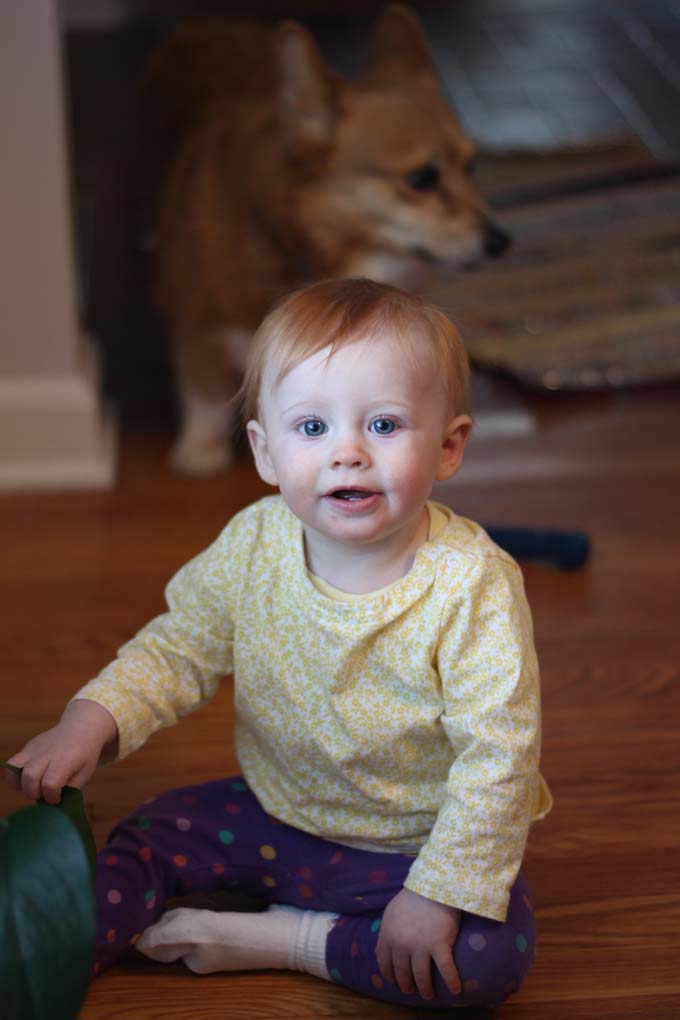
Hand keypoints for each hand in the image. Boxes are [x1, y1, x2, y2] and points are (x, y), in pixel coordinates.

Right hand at [3, 699, 118, 803]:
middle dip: (33, 793)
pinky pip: (12, 763)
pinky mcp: (27, 748)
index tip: (57, 798)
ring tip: (32, 788)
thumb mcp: (85, 774)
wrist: (80, 727)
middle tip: (43, 795)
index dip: (51, 797)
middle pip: (30, 776)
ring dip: (20, 785)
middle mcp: (47, 754)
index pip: (50, 783)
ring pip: (15, 768)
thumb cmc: (84, 754)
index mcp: (65, 761)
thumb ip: (70, 790)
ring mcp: (34, 749)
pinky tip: (27, 780)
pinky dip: (14, 776)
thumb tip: (54, 805)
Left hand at [376, 887, 460, 999]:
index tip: (394, 981)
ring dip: (425, 989)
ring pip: (421, 976)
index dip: (389, 974)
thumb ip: (387, 931)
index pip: (384, 962)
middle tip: (410, 990)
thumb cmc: (413, 896)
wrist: (434, 885)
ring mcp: (421, 947)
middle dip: (406, 985)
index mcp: (388, 935)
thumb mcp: (391, 913)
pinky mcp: (440, 946)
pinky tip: (455, 990)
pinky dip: (452, 982)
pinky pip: (446, 971)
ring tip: (429, 994)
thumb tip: (382, 949)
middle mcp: (402, 945)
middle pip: (402, 972)